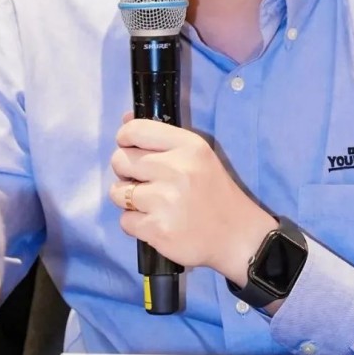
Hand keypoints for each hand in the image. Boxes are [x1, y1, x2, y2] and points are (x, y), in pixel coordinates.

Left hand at [109, 117, 273, 285]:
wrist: (236, 235)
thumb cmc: (214, 191)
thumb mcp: (197, 155)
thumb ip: (161, 137)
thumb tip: (125, 119)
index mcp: (188, 146)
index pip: (136, 130)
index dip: (124, 139)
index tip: (129, 149)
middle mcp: (176, 169)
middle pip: (120, 160)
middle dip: (125, 172)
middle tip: (144, 182)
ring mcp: (165, 201)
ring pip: (117, 193)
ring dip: (128, 200)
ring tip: (151, 205)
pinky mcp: (158, 230)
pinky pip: (125, 221)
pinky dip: (136, 224)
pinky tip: (156, 223)